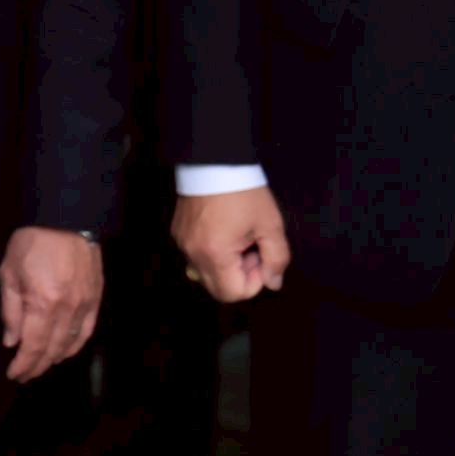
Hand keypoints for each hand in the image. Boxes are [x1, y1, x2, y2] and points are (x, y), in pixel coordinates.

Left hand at [0, 226, 103, 381]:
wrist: (66, 220)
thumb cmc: (30, 243)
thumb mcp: (9, 273)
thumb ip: (10, 311)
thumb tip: (11, 342)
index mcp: (42, 303)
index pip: (33, 346)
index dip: (24, 364)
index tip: (14, 375)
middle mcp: (66, 310)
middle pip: (52, 349)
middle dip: (37, 366)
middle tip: (25, 376)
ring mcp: (85, 306)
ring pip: (71, 344)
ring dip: (55, 359)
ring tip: (41, 366)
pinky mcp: (96, 300)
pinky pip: (86, 332)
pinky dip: (75, 346)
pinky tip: (65, 352)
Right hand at [172, 184, 290, 302]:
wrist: (213, 161)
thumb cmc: (245, 194)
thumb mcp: (271, 226)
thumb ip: (277, 260)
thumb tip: (273, 283)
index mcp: (215, 254)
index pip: (233, 293)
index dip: (254, 282)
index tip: (260, 255)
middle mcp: (193, 254)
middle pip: (217, 288)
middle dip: (239, 276)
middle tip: (250, 248)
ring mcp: (182, 243)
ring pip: (206, 273)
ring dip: (226, 264)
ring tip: (236, 237)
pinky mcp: (177, 233)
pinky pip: (196, 256)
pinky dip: (212, 252)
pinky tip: (222, 229)